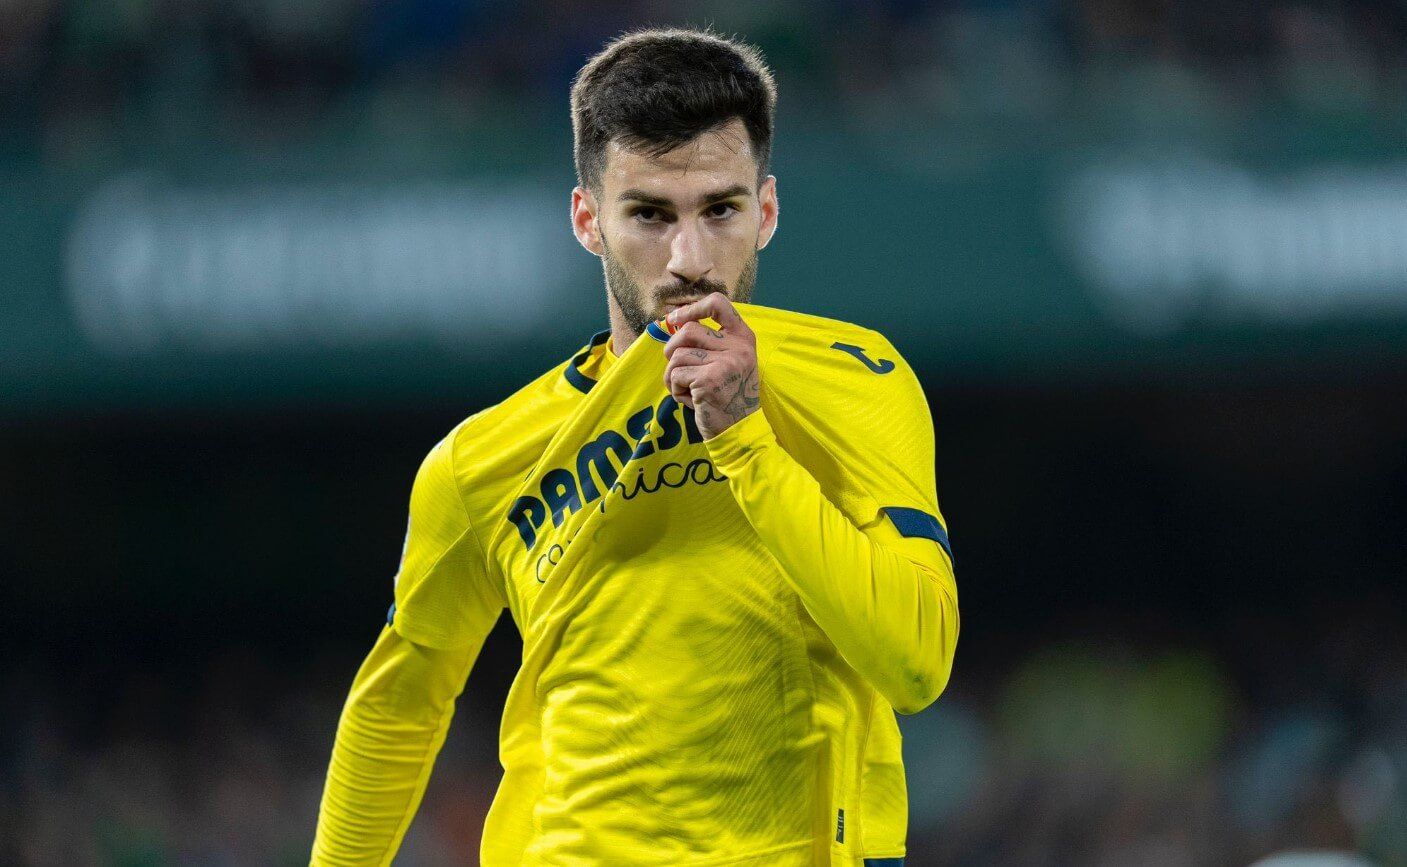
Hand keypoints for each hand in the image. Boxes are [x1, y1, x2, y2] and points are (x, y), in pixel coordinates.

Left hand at [661, 292, 760, 439]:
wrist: (740, 431)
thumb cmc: (727, 397)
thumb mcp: (729, 363)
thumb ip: (710, 343)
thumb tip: (674, 321)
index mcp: (743, 339)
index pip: (718, 304)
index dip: (693, 308)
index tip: (677, 318)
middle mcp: (738, 348)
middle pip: (688, 330)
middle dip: (672, 348)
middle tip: (675, 368)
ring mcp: (725, 363)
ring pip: (677, 355)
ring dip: (672, 375)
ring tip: (686, 390)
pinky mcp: (708, 380)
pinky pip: (676, 375)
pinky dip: (675, 390)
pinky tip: (690, 401)